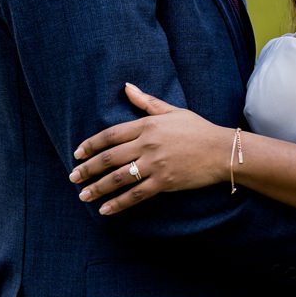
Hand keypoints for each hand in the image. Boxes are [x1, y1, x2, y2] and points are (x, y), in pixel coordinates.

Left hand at [70, 83, 231, 214]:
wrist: (222, 151)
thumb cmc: (198, 129)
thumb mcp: (173, 111)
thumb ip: (147, 102)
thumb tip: (126, 87)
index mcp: (147, 125)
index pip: (110, 135)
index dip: (91, 145)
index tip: (77, 154)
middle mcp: (148, 144)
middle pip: (109, 158)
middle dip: (88, 169)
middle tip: (73, 178)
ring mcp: (155, 164)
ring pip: (118, 178)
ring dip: (98, 188)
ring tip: (83, 196)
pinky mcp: (164, 182)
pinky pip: (136, 195)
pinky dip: (119, 203)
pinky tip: (105, 210)